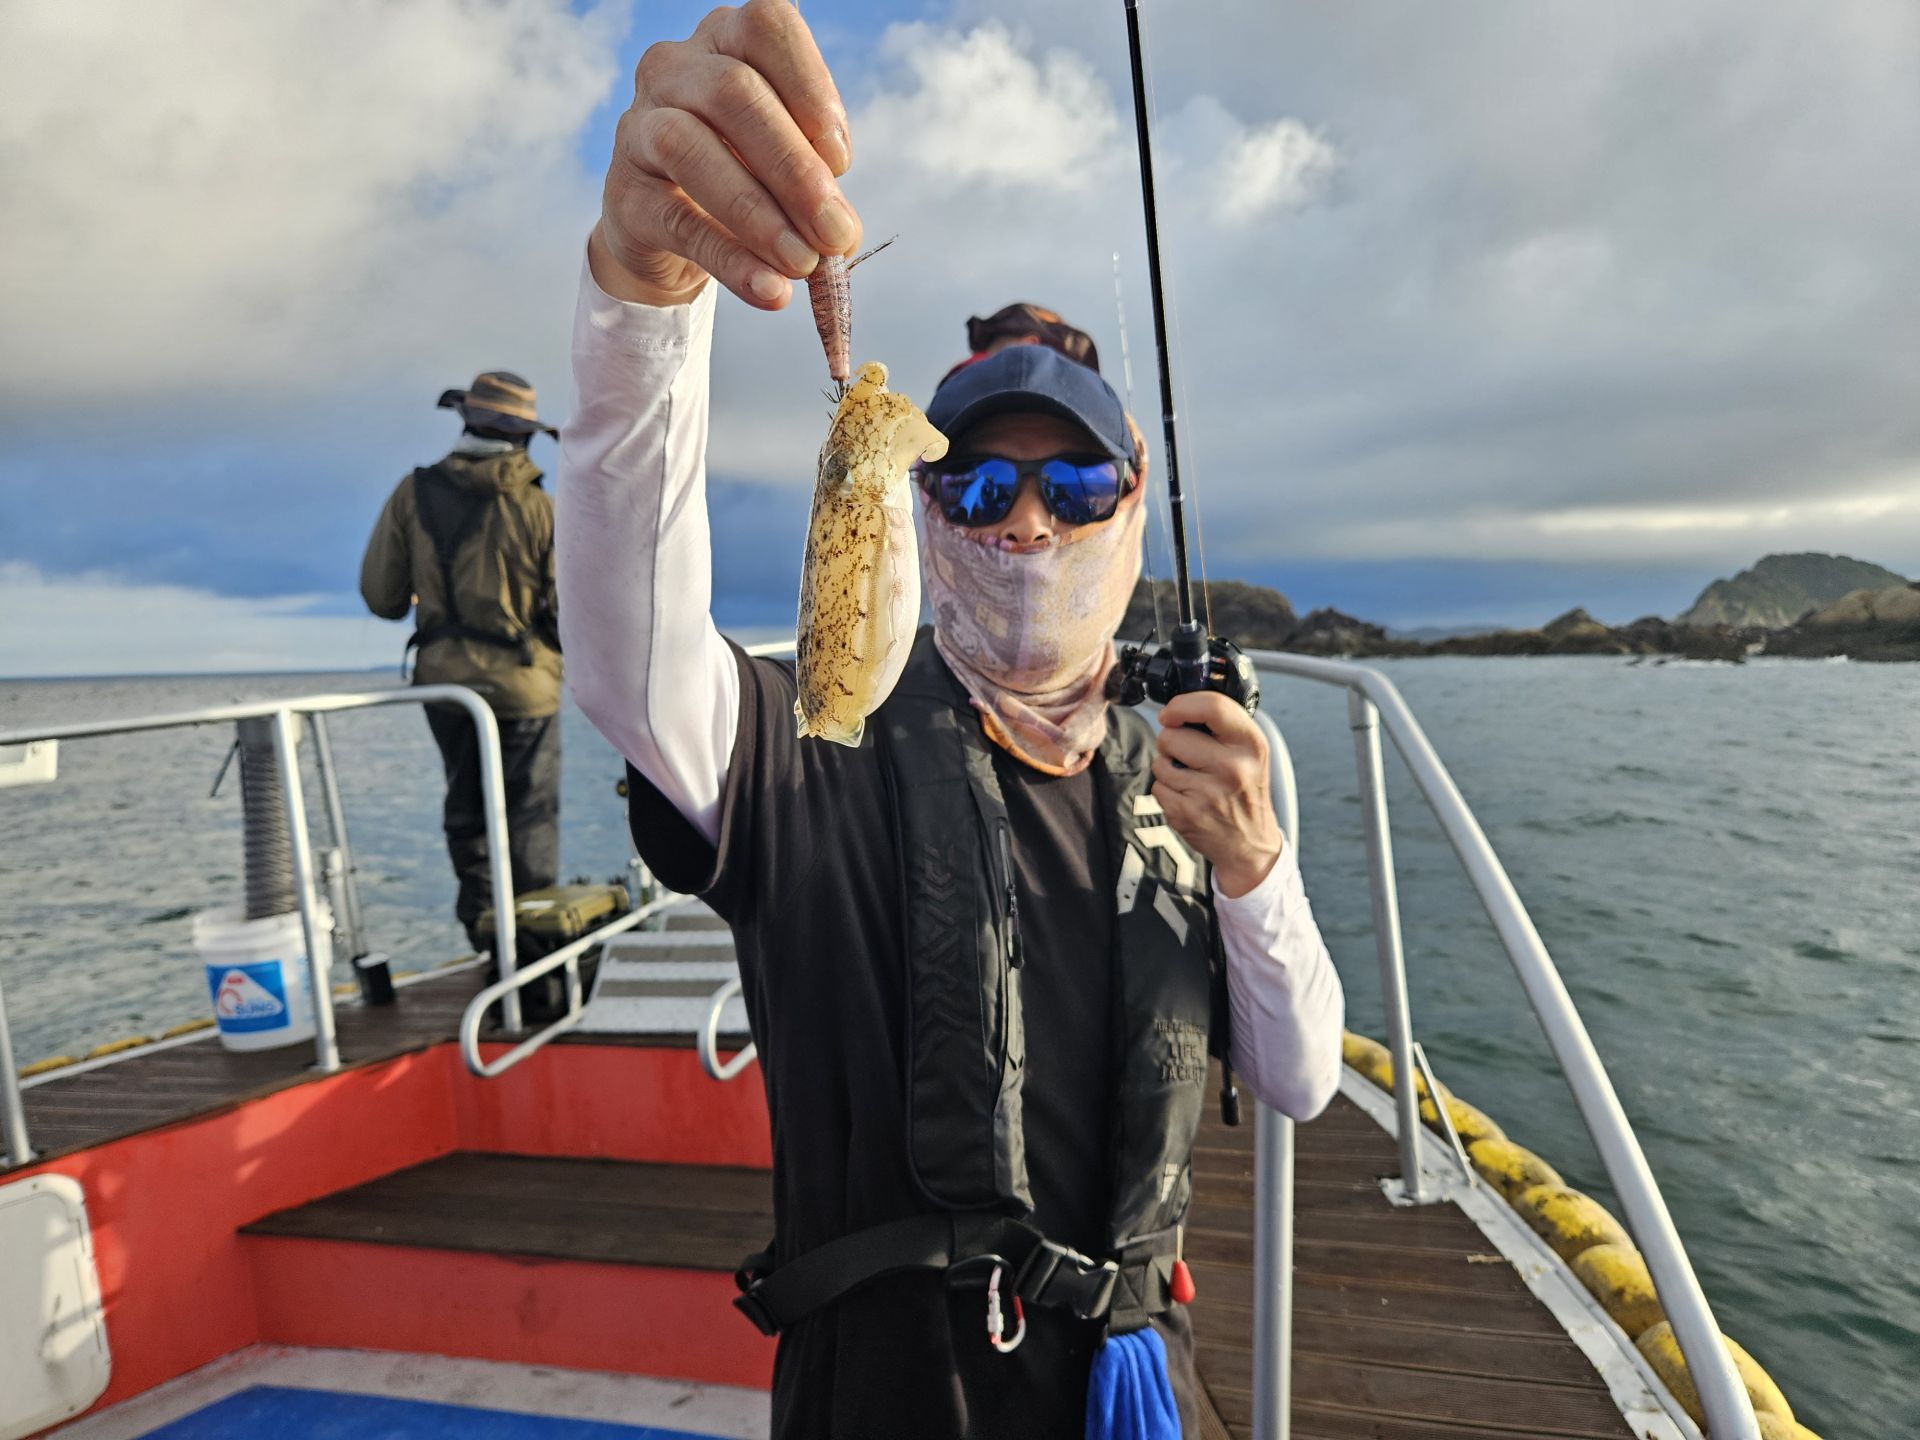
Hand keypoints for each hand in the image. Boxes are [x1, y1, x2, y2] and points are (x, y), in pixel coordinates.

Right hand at [590, 0, 860, 309]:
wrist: (669, 228)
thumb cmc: (742, 174)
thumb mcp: (786, 167)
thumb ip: (817, 186)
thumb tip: (842, 233)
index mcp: (726, 41)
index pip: (766, 29)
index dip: (810, 88)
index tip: (842, 160)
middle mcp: (675, 69)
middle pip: (735, 94)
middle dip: (794, 168)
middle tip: (836, 231)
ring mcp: (639, 127)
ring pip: (691, 149)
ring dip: (759, 214)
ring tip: (804, 264)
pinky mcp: (625, 194)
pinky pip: (678, 223)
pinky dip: (731, 260)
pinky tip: (769, 290)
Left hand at [1152, 692, 1282, 898]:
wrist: (1250, 843)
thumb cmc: (1245, 789)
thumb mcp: (1251, 751)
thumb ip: (1223, 725)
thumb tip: (1181, 703)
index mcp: (1251, 744)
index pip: (1212, 707)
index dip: (1181, 705)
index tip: (1170, 712)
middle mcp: (1233, 767)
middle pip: (1173, 734)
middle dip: (1170, 740)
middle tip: (1186, 753)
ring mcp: (1209, 793)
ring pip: (1160, 761)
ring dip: (1167, 766)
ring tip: (1189, 777)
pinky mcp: (1187, 813)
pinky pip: (1157, 786)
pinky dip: (1165, 790)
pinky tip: (1186, 796)